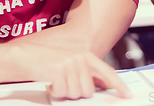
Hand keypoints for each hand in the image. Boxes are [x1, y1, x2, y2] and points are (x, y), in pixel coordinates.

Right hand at [7, 44, 131, 99]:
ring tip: (57, 82)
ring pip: (76, 94)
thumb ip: (87, 73)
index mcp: (86, 57)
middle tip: (66, 85)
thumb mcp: (71, 63)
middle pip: (89, 91)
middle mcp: (80, 59)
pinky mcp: (59, 71)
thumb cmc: (48, 62)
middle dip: (77, 93)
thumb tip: (102, 87)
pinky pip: (63, 93)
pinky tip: (50, 82)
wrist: (26, 56)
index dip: (119, 85)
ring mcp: (70, 65)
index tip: (127, 95)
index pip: (107, 73)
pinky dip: (56, 92)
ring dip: (65, 93)